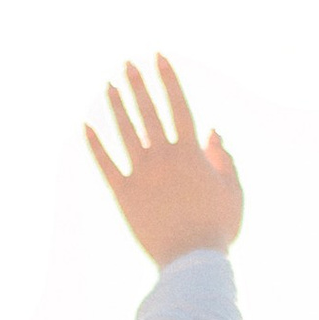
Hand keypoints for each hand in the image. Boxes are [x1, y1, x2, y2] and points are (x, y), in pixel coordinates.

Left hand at [85, 56, 243, 265]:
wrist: (192, 262)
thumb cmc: (218, 228)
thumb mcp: (233, 191)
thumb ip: (222, 158)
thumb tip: (212, 131)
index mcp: (191, 153)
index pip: (177, 105)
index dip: (167, 78)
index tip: (159, 57)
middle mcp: (163, 158)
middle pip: (147, 112)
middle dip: (138, 84)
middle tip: (128, 63)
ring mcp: (141, 175)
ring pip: (124, 132)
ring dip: (116, 105)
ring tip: (109, 84)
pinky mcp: (123, 195)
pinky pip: (105, 165)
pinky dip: (94, 145)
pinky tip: (85, 125)